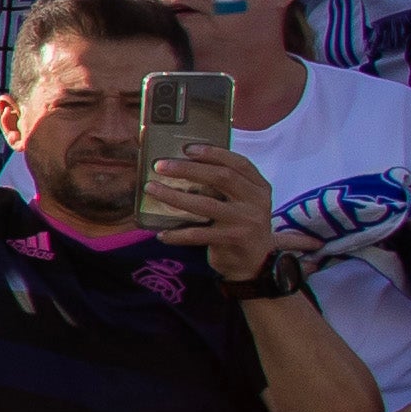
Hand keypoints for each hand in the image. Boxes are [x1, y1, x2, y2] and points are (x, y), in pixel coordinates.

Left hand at [149, 137, 278, 275]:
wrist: (256, 263)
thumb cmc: (240, 226)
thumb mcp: (243, 202)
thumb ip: (226, 186)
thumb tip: (184, 165)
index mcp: (259, 187)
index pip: (239, 163)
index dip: (213, 153)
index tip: (187, 148)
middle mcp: (256, 202)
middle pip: (221, 177)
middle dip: (188, 169)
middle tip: (160, 166)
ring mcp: (245, 221)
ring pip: (205, 204)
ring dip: (174, 196)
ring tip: (151, 189)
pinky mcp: (232, 240)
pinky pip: (198, 234)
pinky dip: (177, 234)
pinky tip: (161, 233)